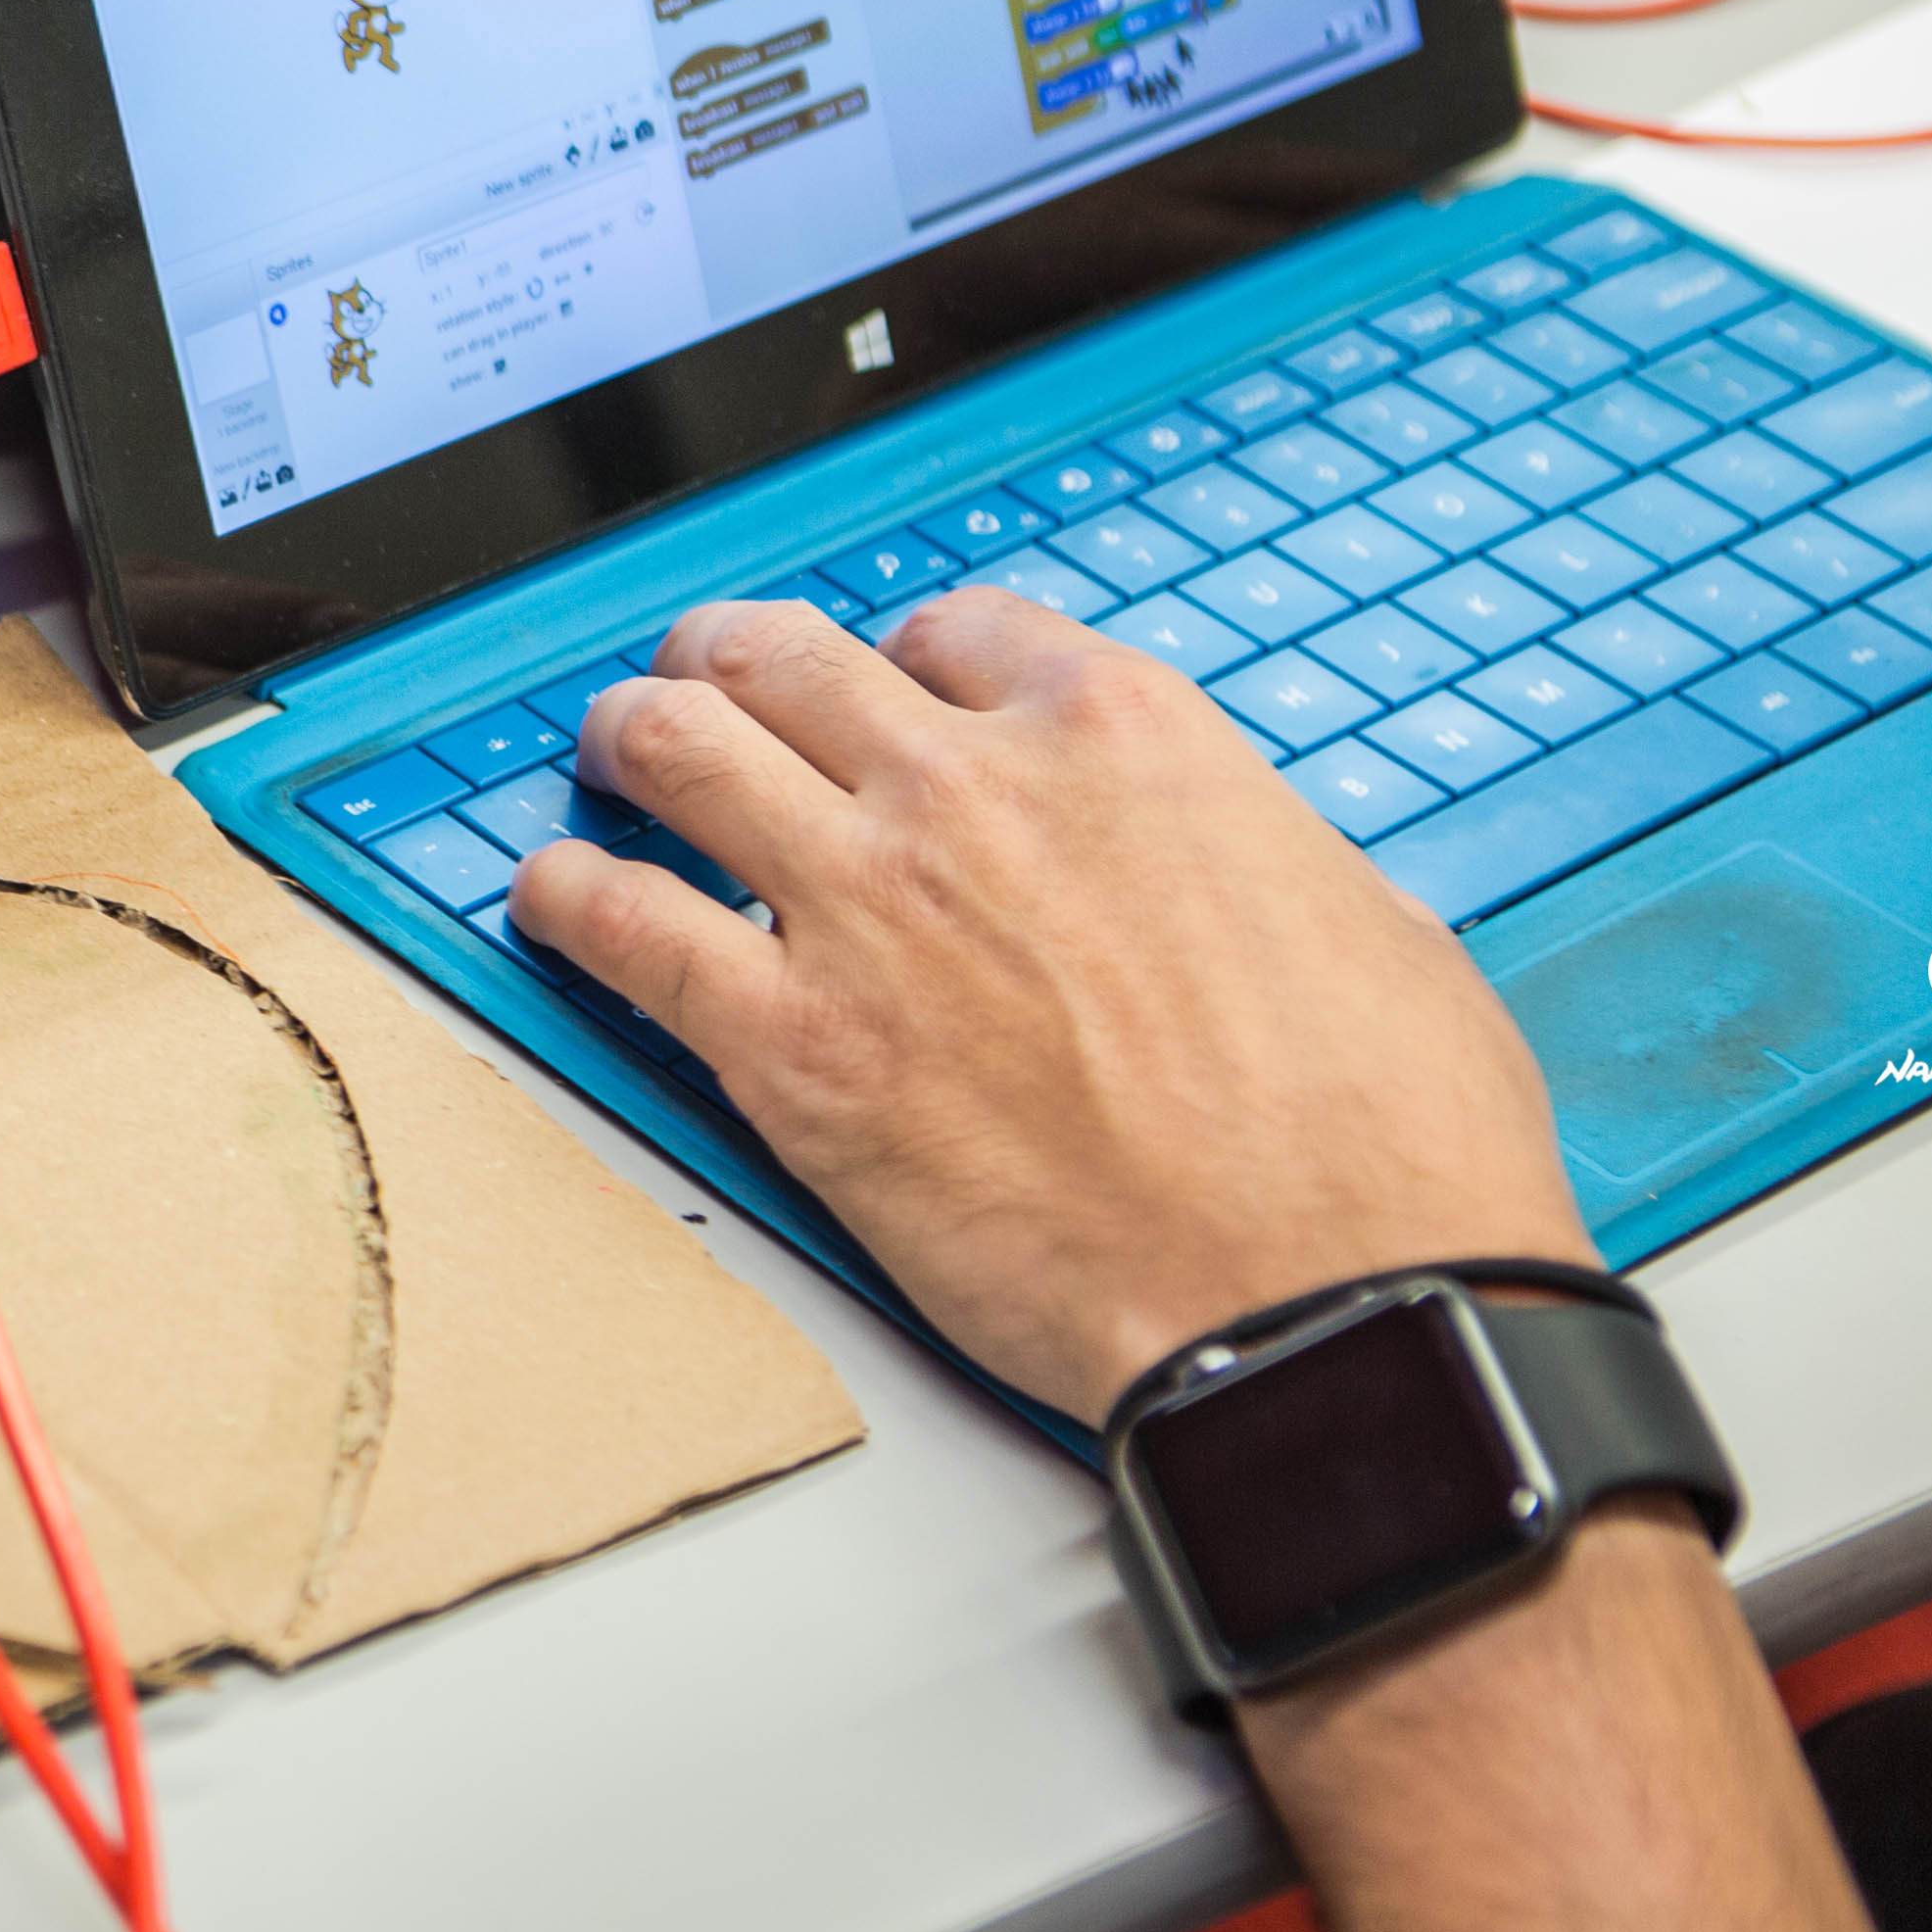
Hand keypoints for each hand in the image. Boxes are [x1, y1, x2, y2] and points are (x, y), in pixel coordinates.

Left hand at [506, 586, 1587, 1424]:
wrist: (1323, 1296)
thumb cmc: (1376, 1140)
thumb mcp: (1359, 919)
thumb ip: (1241, 855)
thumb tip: (1218, 868)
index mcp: (1120, 737)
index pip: (955, 635)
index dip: (904, 664)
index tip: (884, 699)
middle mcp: (970, 789)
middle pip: (783, 662)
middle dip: (729, 664)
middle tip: (699, 689)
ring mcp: (863, 905)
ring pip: (677, 749)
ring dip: (631, 743)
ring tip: (612, 763)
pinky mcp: (789, 1045)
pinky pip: (619, 926)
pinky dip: (567, 899)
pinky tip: (554, 902)